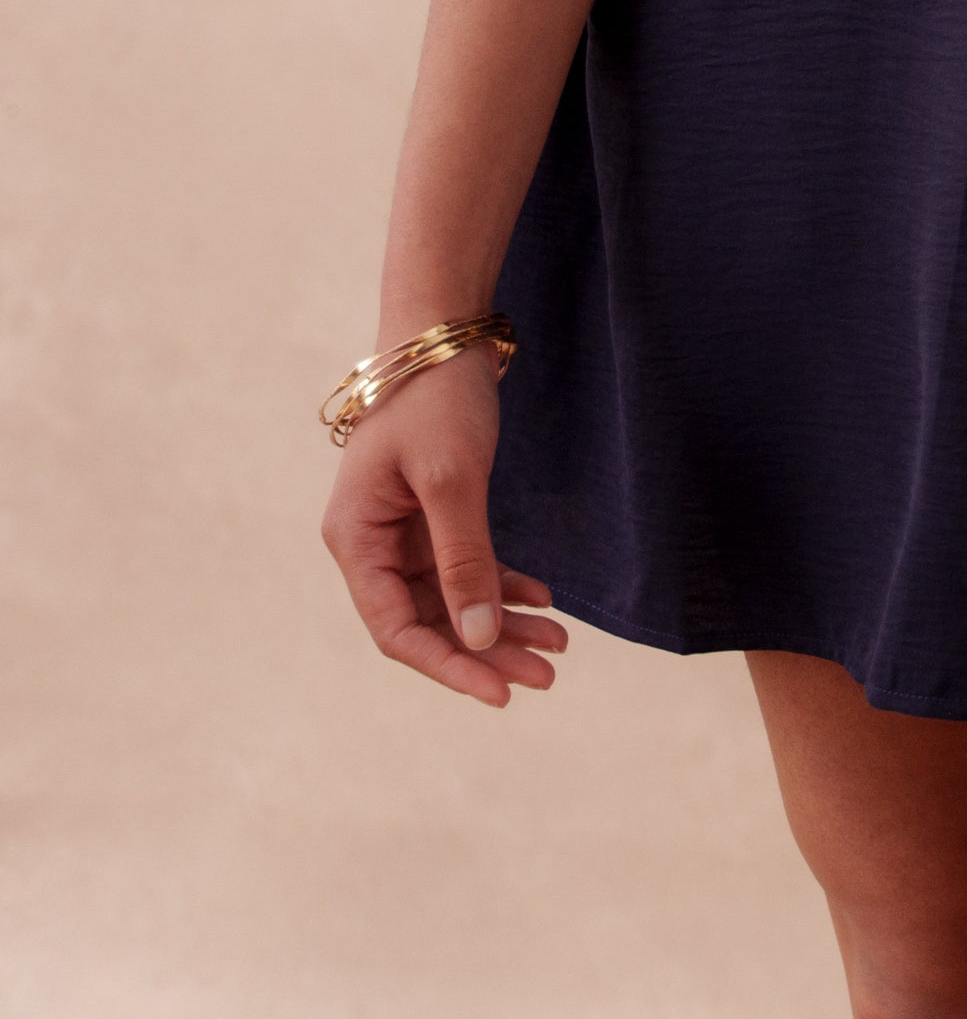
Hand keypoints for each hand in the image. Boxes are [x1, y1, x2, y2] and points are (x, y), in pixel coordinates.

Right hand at [320, 344, 567, 706]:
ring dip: (502, 621)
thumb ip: (462, 560)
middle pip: (428, 620)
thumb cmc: (435, 397)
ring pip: (453, 597)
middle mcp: (371, 543)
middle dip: (487, 649)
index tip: (501, 690)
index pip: (396, 629)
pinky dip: (503, 583)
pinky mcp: (434, 510)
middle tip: (548, 673)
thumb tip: (476, 638)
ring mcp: (402, 528)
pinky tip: (544, 599)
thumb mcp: (450, 479)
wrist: (444, 328)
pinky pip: (468, 563)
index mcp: (355, 540)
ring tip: (559, 645)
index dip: (448, 665)